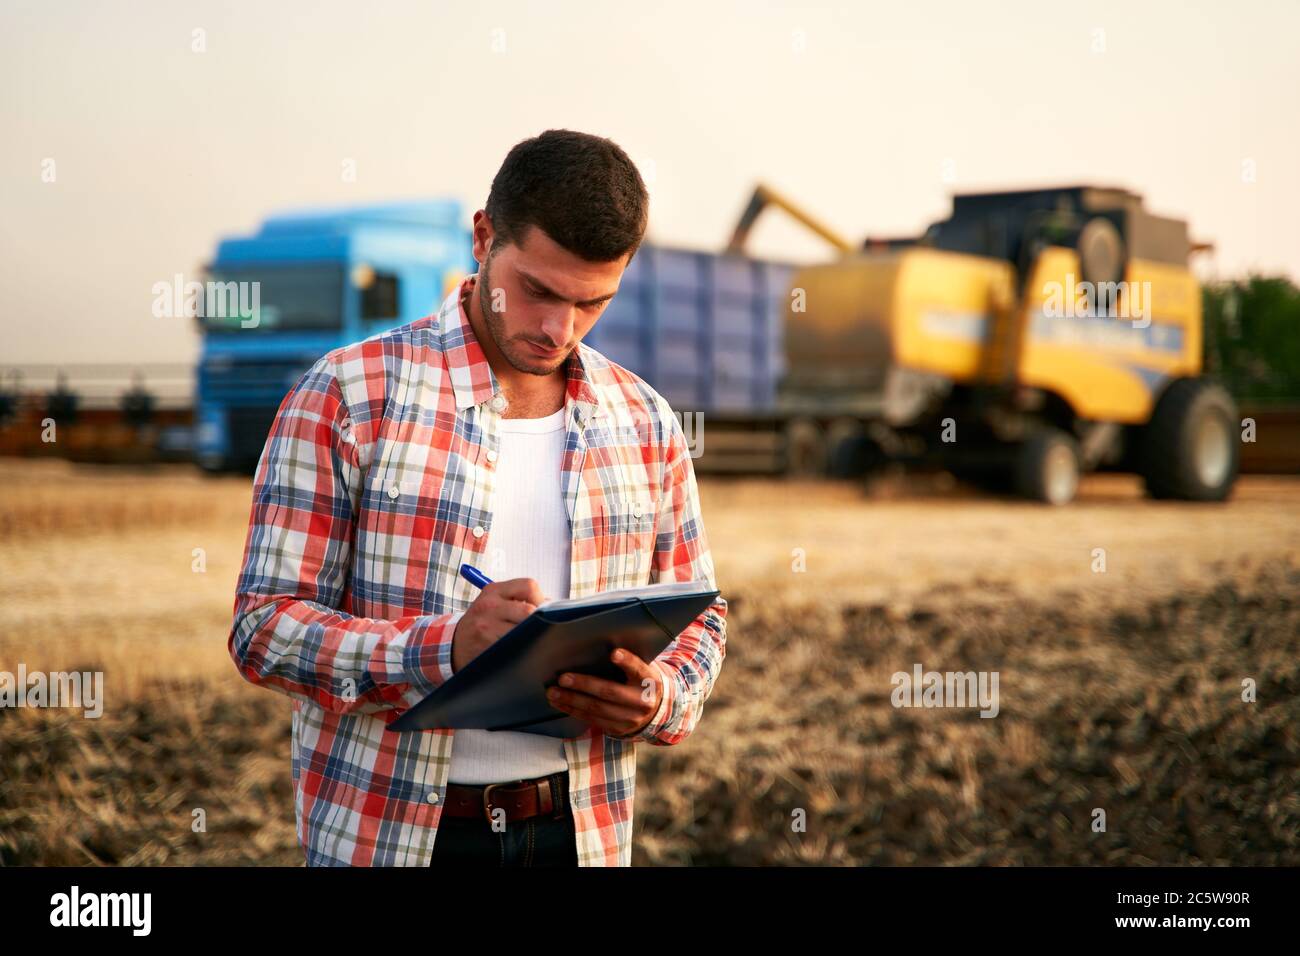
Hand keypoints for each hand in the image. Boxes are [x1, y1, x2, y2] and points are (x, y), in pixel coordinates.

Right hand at [451, 578, 545, 673]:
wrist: (453, 644)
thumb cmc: (483, 622)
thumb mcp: (494, 603)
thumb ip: (519, 600)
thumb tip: (553, 606)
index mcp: (494, 590)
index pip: (529, 586)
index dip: (541, 599)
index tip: (543, 611)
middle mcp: (489, 605)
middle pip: (529, 611)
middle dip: (539, 621)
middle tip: (541, 629)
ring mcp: (486, 626)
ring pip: (523, 631)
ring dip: (532, 637)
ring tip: (532, 640)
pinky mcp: (485, 645)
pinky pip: (514, 647)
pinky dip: (522, 649)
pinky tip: (521, 650)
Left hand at [546, 649, 662, 739]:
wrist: (655, 711)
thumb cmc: (639, 681)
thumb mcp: (641, 671)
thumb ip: (626, 663)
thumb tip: (593, 647)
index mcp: (650, 681)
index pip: (638, 669)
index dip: (627, 662)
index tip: (613, 653)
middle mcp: (642, 702)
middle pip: (610, 692)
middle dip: (584, 684)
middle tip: (562, 678)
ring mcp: (630, 719)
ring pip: (597, 709)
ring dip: (571, 700)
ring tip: (553, 693)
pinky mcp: (618, 729)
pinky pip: (592, 720)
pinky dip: (573, 711)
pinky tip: (560, 703)